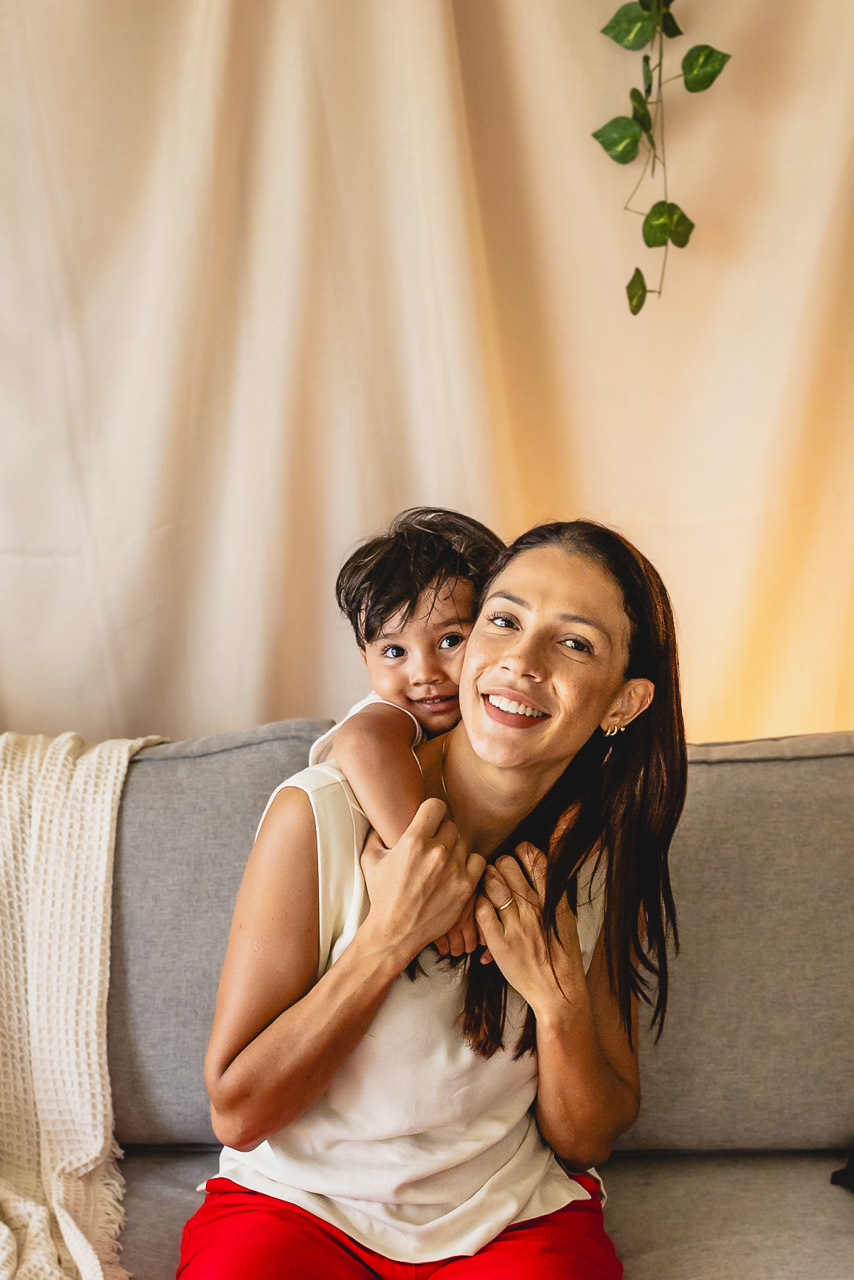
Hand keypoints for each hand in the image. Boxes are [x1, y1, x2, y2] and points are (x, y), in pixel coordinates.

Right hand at [360, 799, 485, 965]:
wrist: (395, 931)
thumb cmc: (382, 895)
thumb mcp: (370, 860)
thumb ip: (375, 835)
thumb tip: (380, 821)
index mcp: (413, 841)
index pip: (436, 806)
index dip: (433, 811)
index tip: (430, 819)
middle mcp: (437, 852)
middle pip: (451, 825)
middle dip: (442, 833)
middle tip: (434, 846)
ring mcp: (454, 869)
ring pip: (463, 842)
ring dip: (454, 849)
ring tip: (443, 862)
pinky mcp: (465, 886)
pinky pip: (478, 861)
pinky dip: (470, 864)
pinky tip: (458, 871)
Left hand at [475, 842, 585, 1011]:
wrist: (558, 991)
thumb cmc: (562, 954)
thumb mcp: (565, 916)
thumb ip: (551, 892)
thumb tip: (537, 867)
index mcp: (554, 899)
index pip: (535, 859)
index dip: (522, 850)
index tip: (518, 855)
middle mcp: (535, 908)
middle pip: (507, 865)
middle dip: (500, 865)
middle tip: (498, 873)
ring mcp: (516, 924)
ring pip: (492, 883)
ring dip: (486, 880)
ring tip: (488, 886)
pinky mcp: (500, 942)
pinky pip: (481, 909)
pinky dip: (478, 903)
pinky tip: (483, 907)